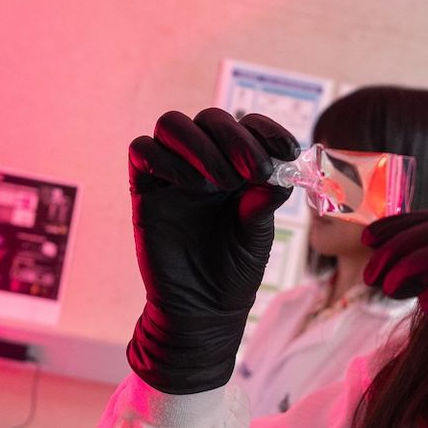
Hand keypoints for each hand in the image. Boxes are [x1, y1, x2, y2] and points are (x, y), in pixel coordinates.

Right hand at [126, 108, 297, 393]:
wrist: (203, 309)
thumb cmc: (235, 269)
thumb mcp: (258, 230)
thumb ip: (263, 195)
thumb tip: (274, 167)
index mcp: (237, 165)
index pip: (247, 125)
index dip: (265, 129)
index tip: (284, 151)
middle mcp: (203, 162)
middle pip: (210, 118)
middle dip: (235, 138)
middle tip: (252, 171)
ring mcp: (172, 174)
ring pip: (172, 124)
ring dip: (200, 145)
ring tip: (221, 183)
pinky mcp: (144, 189)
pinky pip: (142, 151)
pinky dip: (165, 158)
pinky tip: (191, 187)